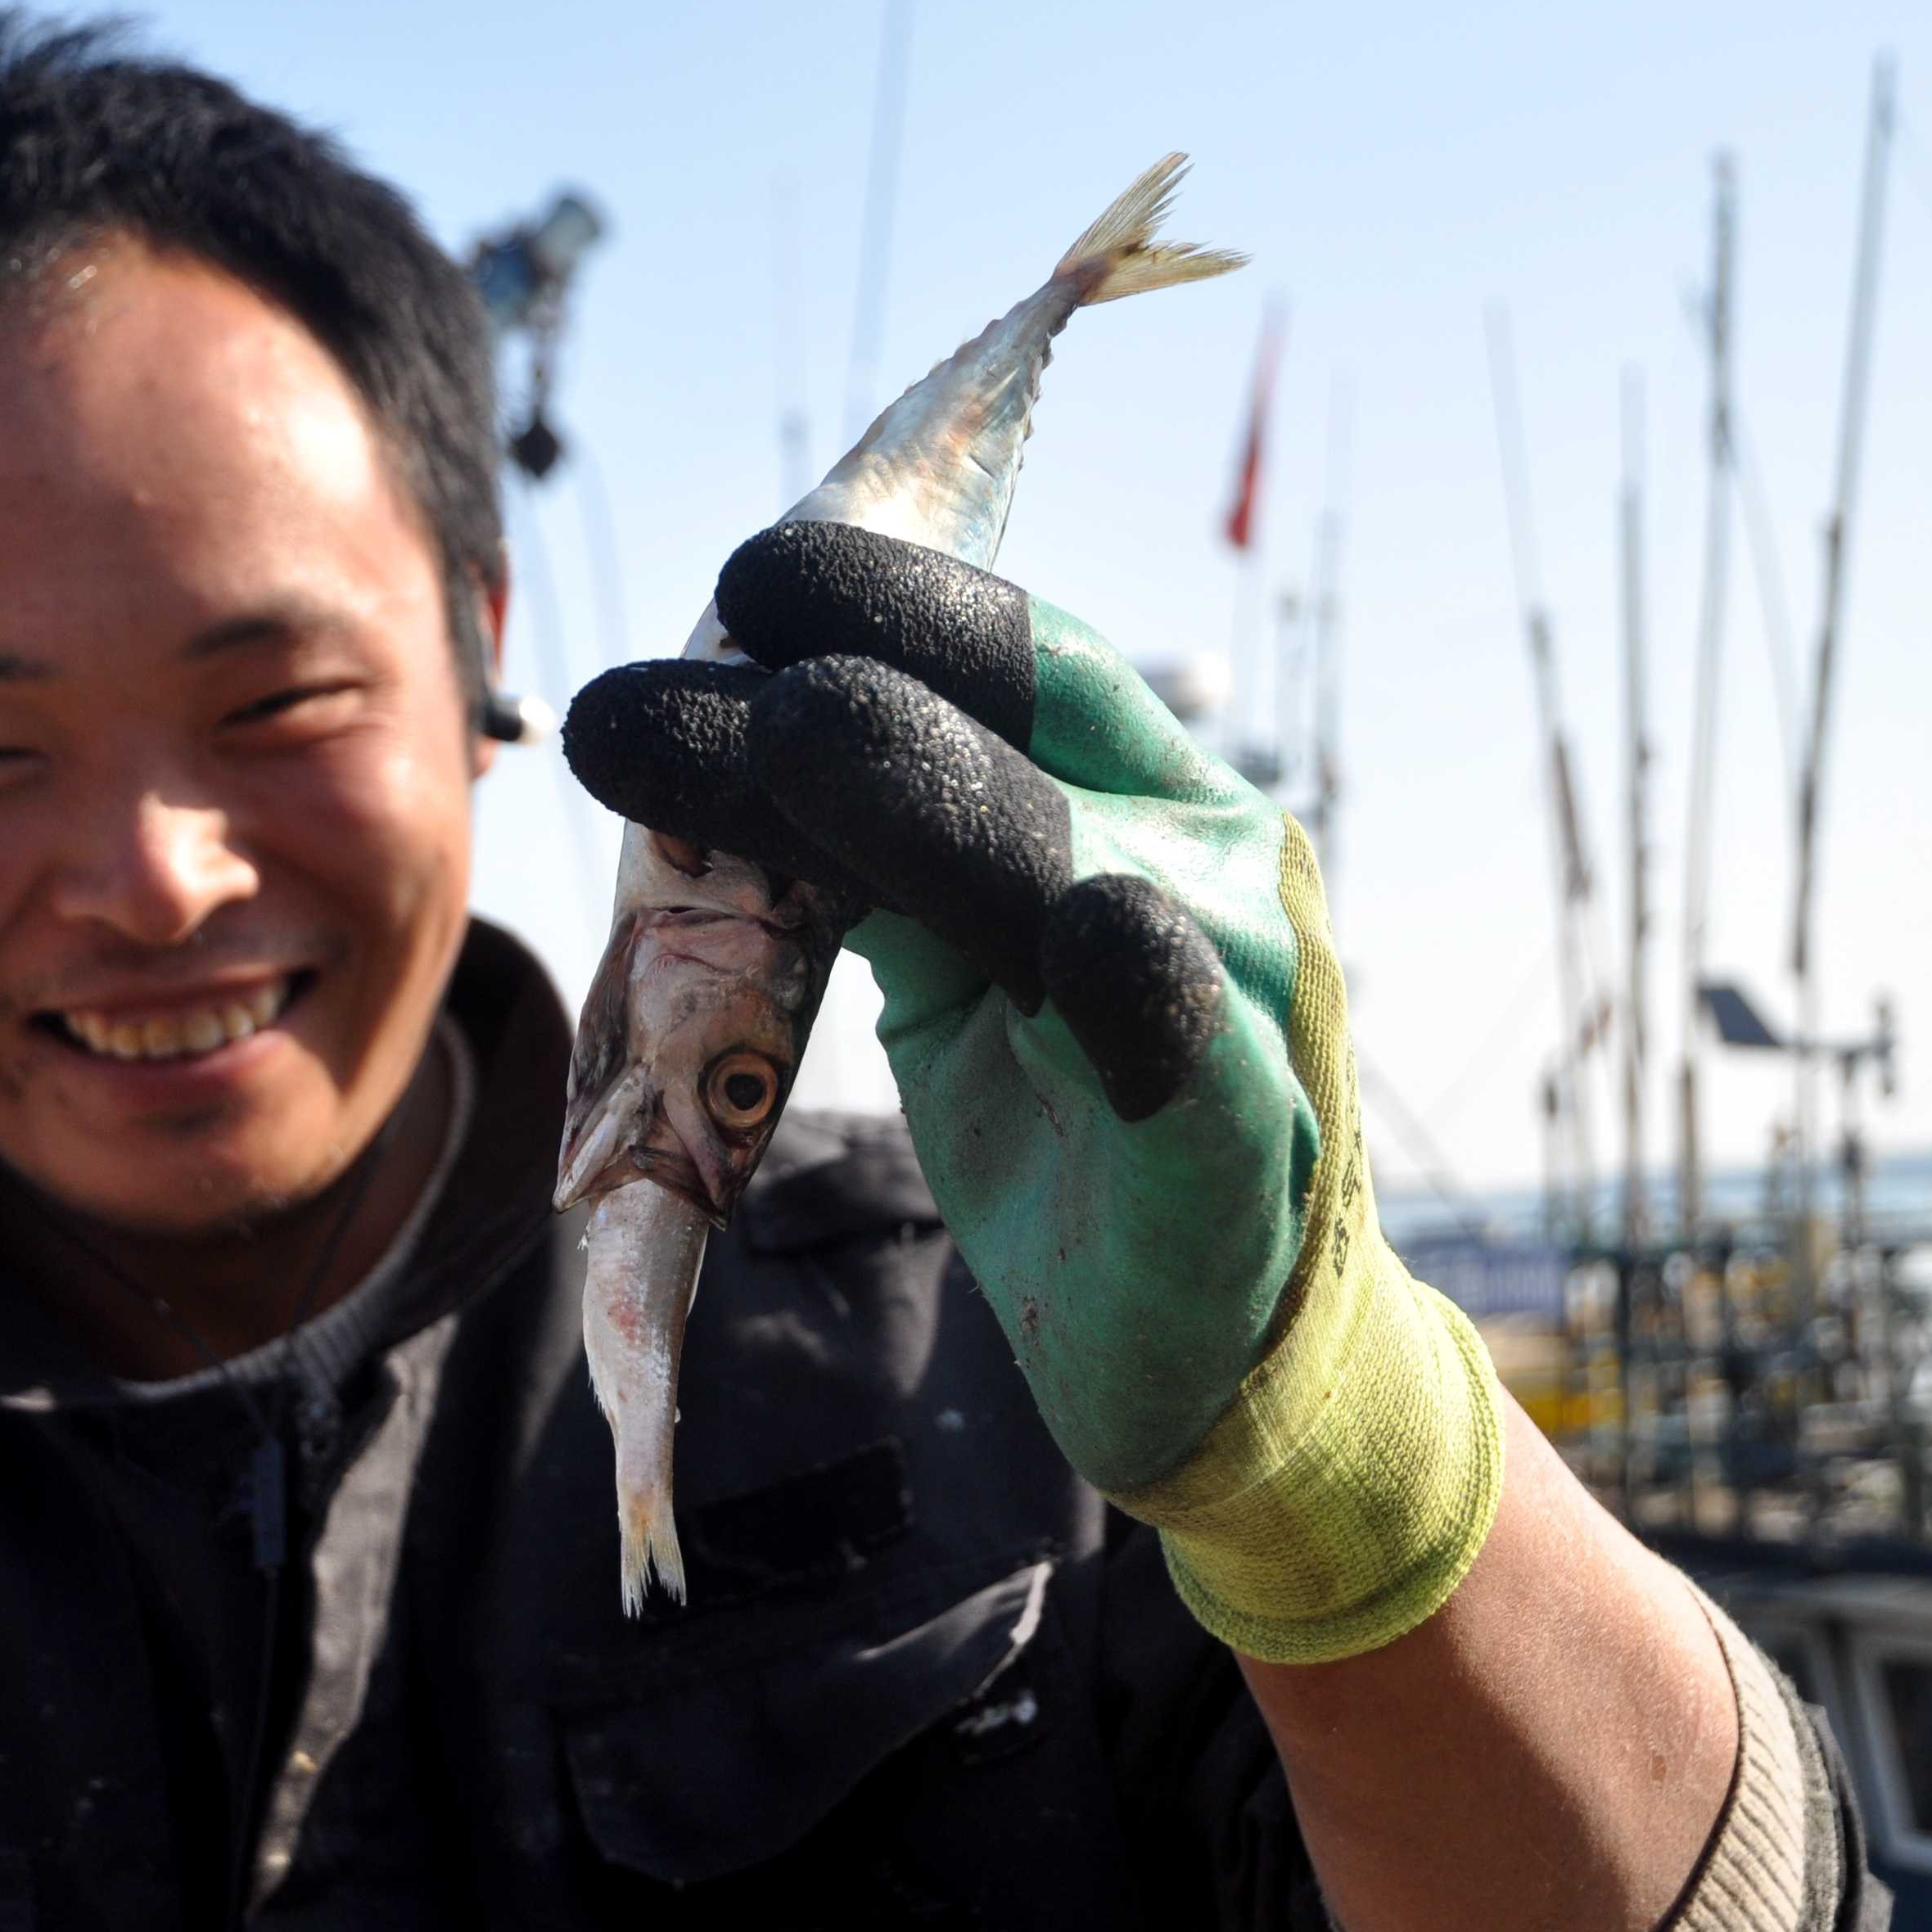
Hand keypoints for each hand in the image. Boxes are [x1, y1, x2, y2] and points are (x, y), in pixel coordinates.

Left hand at [565, 521, 1504, 1660]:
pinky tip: (1085, 921)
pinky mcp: (1238, 1136)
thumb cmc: (1078, 1135)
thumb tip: (718, 756)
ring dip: (928, 790)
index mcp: (1144, 799)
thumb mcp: (961, 965)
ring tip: (789, 734)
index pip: (1018, 660)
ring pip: (1081, 858)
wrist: (1215, 1352)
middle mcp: (1210, 859)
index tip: (740, 579)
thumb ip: (881, 865)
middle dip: (852, 678)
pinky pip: (1186, 1038)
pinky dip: (1135, 973)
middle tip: (689, 653)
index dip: (884, 605)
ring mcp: (1242, 988)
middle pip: (1032, 723)